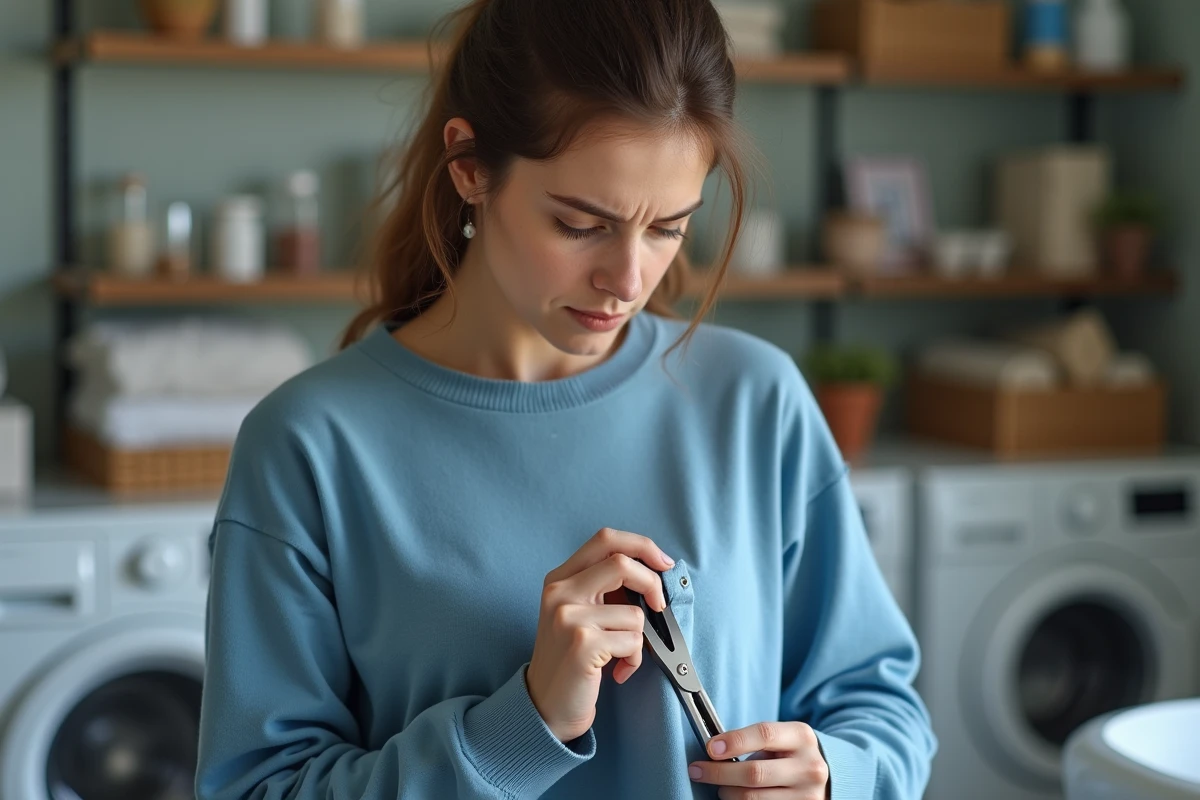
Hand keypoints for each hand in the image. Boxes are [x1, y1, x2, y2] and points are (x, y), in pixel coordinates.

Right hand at [526, 527, 674, 743]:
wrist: (545, 706)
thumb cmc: (570, 659)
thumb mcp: (577, 612)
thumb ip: (602, 587)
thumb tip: (652, 571)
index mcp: (560, 578)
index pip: (605, 540)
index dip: (641, 545)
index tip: (663, 563)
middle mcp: (559, 592)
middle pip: (622, 563)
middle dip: (652, 584)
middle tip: (658, 605)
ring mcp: (569, 617)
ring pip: (635, 612)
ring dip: (639, 639)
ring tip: (619, 655)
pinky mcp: (582, 644)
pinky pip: (634, 642)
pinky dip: (634, 660)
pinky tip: (617, 671)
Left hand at [687, 721, 830, 799]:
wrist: (829, 776)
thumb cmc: (793, 753)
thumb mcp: (783, 738)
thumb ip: (755, 740)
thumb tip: (714, 749)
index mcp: (802, 737)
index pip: (764, 734)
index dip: (734, 741)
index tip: (710, 748)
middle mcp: (809, 767)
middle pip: (755, 773)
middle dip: (719, 773)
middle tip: (698, 770)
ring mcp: (808, 795)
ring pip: (753, 798)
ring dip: (728, 793)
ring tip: (721, 786)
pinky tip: (735, 797)